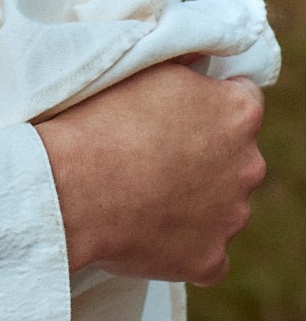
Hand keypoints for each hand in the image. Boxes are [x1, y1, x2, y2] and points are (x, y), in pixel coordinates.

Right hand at [35, 61, 265, 282]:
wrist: (71, 185)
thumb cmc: (101, 118)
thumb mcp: (146, 68)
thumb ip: (187, 66)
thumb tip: (198, 61)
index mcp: (238, 113)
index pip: (244, 101)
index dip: (211, 105)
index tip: (182, 112)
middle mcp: (248, 165)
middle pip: (236, 157)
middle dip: (207, 155)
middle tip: (156, 153)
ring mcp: (233, 217)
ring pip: (222, 205)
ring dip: (196, 200)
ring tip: (144, 192)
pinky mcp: (213, 260)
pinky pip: (207, 250)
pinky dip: (185, 241)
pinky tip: (148, 227)